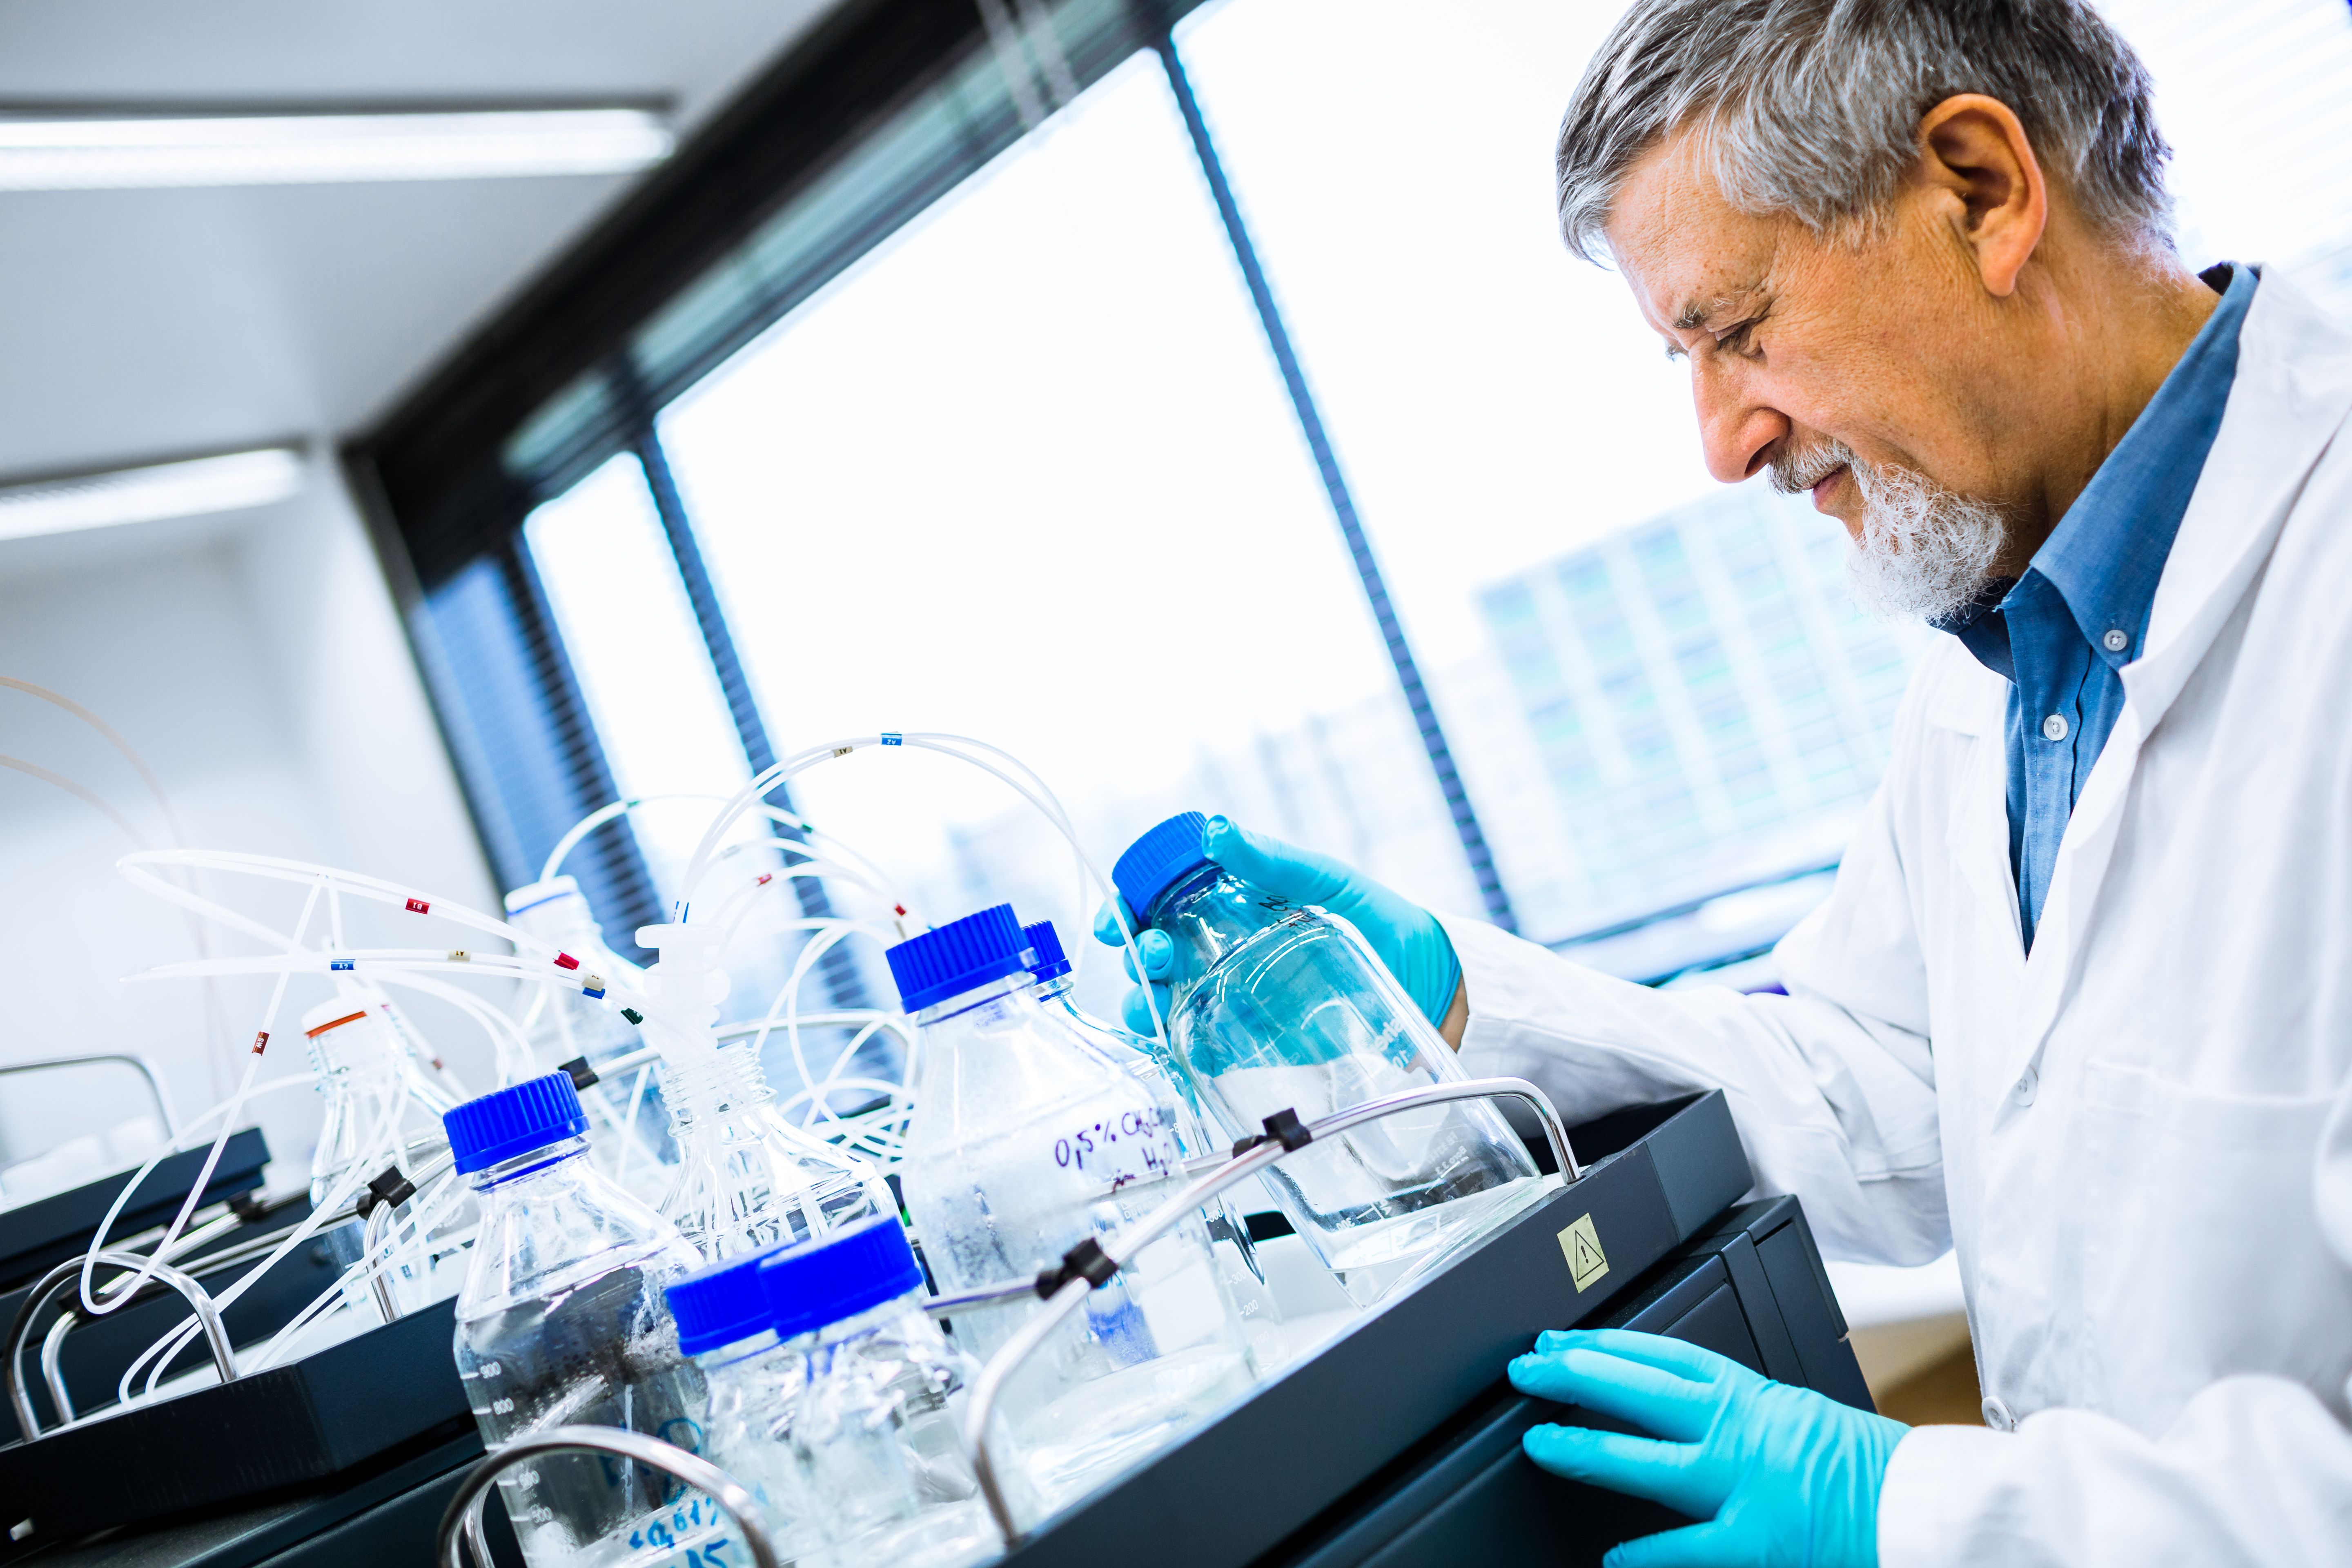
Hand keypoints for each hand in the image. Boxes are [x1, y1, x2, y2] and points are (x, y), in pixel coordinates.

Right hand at [1091, 815, 1460, 1035]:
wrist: (1434, 987)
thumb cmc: (1382, 921)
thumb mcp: (1329, 883)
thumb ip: (1274, 863)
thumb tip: (1216, 832)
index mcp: (1232, 904)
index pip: (1162, 899)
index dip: (1131, 905)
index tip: (1124, 915)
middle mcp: (1223, 948)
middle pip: (1154, 951)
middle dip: (1138, 953)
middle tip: (1156, 954)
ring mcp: (1233, 995)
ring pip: (1165, 999)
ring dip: (1144, 1000)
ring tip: (1153, 1002)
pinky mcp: (1251, 1041)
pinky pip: (1199, 1045)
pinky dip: (1179, 1047)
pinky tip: (1180, 1045)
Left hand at [1508, 1330, 1906, 1567]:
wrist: (1929, 1511)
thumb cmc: (1873, 1471)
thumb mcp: (1801, 1419)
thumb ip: (1746, 1416)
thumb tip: (1690, 1415)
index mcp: (1759, 1399)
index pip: (1668, 1358)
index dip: (1609, 1346)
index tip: (1565, 1341)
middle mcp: (1746, 1433)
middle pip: (1646, 1392)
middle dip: (1581, 1377)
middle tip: (1527, 1369)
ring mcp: (1749, 1487)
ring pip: (1652, 1461)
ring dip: (1590, 1449)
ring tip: (1540, 1444)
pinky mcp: (1760, 1543)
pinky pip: (1690, 1550)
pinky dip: (1648, 1555)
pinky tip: (1612, 1559)